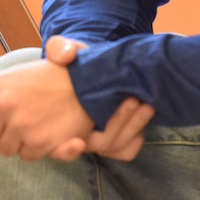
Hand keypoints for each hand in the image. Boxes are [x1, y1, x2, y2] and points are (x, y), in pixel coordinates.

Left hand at [0, 49, 93, 161]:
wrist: (83, 80)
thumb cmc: (44, 79)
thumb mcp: (7, 81)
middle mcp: (1, 107)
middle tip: (12, 127)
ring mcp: (20, 125)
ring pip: (7, 151)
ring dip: (17, 143)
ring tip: (33, 122)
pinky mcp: (39, 141)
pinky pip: (28, 156)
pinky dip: (36, 149)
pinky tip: (46, 129)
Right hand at [42, 36, 154, 162]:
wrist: (84, 68)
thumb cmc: (69, 62)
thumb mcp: (61, 49)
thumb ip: (59, 48)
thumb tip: (66, 55)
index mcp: (54, 116)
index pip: (55, 145)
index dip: (65, 150)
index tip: (78, 142)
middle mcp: (72, 132)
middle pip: (95, 143)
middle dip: (117, 124)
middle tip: (133, 100)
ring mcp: (92, 137)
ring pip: (112, 145)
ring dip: (131, 127)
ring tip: (145, 105)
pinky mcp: (109, 137)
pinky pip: (123, 151)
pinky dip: (134, 142)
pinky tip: (142, 127)